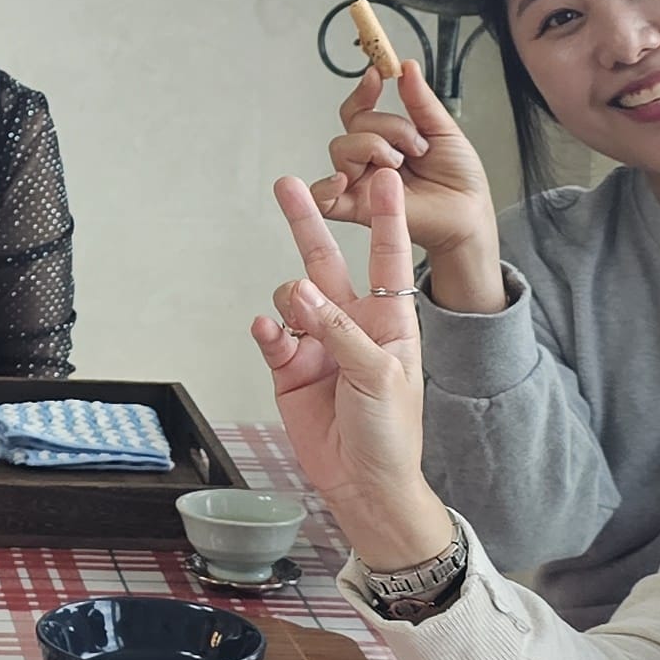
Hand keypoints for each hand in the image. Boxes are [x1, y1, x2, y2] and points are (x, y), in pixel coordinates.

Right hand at [249, 171, 449, 569]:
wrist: (364, 482)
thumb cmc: (392, 432)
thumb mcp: (380, 375)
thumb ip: (340, 330)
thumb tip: (301, 292)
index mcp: (389, 319)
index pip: (388, 258)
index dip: (385, 218)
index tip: (386, 177)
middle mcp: (351, 323)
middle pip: (326, 260)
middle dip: (308, 222)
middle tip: (290, 186)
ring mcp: (317, 344)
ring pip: (292, 297)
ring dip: (291, 297)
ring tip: (297, 315)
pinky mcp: (289, 368)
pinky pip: (271, 334)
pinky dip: (268, 329)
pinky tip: (270, 331)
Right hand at [315, 55, 503, 310]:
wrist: (470, 214)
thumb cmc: (459, 180)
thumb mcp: (443, 130)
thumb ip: (420, 101)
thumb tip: (406, 66)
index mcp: (385, 141)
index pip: (359, 111)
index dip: (364, 90)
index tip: (378, 73)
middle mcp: (369, 160)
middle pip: (353, 125)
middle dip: (387, 126)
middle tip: (416, 145)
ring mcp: (360, 183)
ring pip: (342, 148)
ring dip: (375, 147)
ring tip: (403, 165)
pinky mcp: (357, 209)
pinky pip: (324, 198)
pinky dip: (326, 186)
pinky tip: (345, 178)